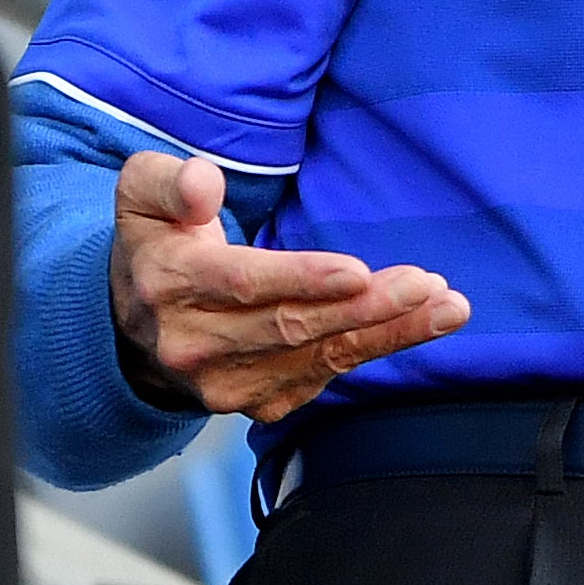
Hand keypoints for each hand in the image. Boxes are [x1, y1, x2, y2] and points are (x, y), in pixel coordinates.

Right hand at [110, 153, 468, 419]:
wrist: (137, 324)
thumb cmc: (159, 240)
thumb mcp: (144, 193)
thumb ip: (171, 182)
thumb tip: (204, 185)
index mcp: (170, 285)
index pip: (242, 284)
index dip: (302, 279)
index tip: (357, 271)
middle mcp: (195, 345)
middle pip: (292, 326)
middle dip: (365, 307)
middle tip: (426, 285)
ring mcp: (226, 383)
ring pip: (320, 356)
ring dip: (390, 332)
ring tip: (446, 306)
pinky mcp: (257, 402)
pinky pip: (326, 374)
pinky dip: (377, 349)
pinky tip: (421, 325)